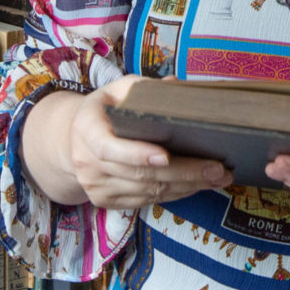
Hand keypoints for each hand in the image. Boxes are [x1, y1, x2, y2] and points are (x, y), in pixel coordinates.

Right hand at [24, 77, 232, 209]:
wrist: (72, 141)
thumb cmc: (104, 110)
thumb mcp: (117, 90)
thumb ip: (144, 88)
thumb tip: (178, 87)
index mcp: (87, 130)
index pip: (109, 148)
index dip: (137, 154)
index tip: (166, 157)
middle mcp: (87, 164)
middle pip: (139, 175)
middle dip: (182, 172)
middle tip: (217, 168)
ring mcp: (96, 187)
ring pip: (147, 192)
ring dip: (186, 187)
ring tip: (217, 177)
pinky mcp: (106, 202)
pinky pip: (146, 201)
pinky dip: (175, 194)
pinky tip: (197, 185)